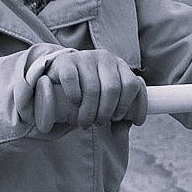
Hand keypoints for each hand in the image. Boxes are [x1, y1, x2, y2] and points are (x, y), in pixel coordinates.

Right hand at [30, 50, 147, 134]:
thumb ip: (116, 117)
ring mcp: (85, 57)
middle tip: (99, 123)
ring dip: (89, 111)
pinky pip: (72, 80)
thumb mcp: (105, 102)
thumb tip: (121, 133)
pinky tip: (75, 104)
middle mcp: (105, 58)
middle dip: (106, 112)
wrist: (59, 77)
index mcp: (120, 66)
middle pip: (113, 89)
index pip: (133, 85)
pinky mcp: (65, 61)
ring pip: (92, 88)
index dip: (128, 106)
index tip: (120, 120)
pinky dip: (74, 96)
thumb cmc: (87, 93)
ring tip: (85, 121)